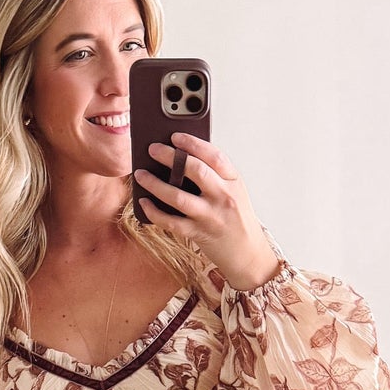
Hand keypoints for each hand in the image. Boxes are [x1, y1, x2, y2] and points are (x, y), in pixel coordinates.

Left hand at [134, 133, 281, 291]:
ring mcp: (210, 216)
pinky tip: (144, 202)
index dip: (193, 143)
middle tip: (153, 149)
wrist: (248, 253)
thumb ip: (215, 175)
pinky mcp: (199, 234)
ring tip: (141, 175)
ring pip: (178, 197)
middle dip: (171, 157)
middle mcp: (223, 197)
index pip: (214, 156)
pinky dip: (154, 212)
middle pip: (195, 171)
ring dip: (155, 184)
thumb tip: (181, 157)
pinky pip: (171, 222)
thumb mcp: (234, 191)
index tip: (175, 136)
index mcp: (233, 181)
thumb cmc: (236, 219)